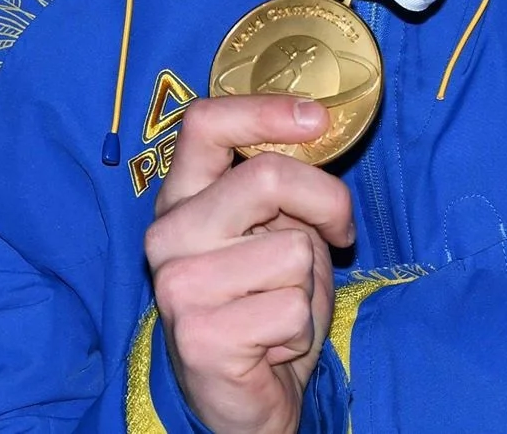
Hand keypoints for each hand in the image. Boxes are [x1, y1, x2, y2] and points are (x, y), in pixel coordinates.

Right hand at [145, 96, 355, 433]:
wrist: (241, 397)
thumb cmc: (264, 303)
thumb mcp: (274, 232)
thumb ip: (281, 189)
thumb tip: (314, 128)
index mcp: (182, 197)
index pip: (206, 123)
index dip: (265, 110)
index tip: (317, 118)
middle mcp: (168, 234)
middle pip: (268, 176)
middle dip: (327, 204)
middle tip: (337, 233)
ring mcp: (179, 286)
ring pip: (293, 250)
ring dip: (308, 284)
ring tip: (279, 306)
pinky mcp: (201, 336)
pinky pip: (293, 309)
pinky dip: (300, 329)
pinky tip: (271, 343)